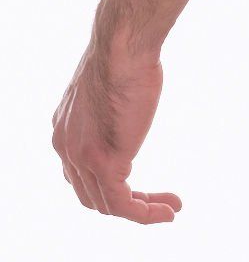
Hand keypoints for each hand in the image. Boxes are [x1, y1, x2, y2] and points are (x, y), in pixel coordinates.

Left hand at [52, 33, 180, 223]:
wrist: (123, 47)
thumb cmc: (125, 56)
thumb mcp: (110, 90)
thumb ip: (110, 110)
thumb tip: (126, 107)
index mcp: (65, 129)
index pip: (80, 173)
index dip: (111, 184)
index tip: (141, 185)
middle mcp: (65, 147)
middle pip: (91, 194)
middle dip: (127, 202)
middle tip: (160, 202)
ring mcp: (81, 157)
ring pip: (108, 204)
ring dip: (142, 211)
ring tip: (171, 209)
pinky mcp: (104, 163)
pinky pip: (123, 204)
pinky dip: (146, 214)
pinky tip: (168, 211)